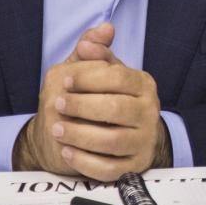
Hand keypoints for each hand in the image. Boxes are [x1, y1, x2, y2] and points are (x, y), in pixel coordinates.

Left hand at [14, 24, 171, 179]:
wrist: (115, 137)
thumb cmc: (105, 99)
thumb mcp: (101, 72)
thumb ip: (95, 53)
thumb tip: (94, 36)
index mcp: (143, 85)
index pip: (119, 77)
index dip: (88, 78)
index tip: (65, 81)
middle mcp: (149, 112)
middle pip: (116, 108)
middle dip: (81, 106)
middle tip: (56, 105)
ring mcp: (143, 141)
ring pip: (112, 141)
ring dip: (79, 135)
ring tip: (56, 130)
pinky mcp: (133, 166)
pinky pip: (109, 168)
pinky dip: (84, 161)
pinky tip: (67, 151)